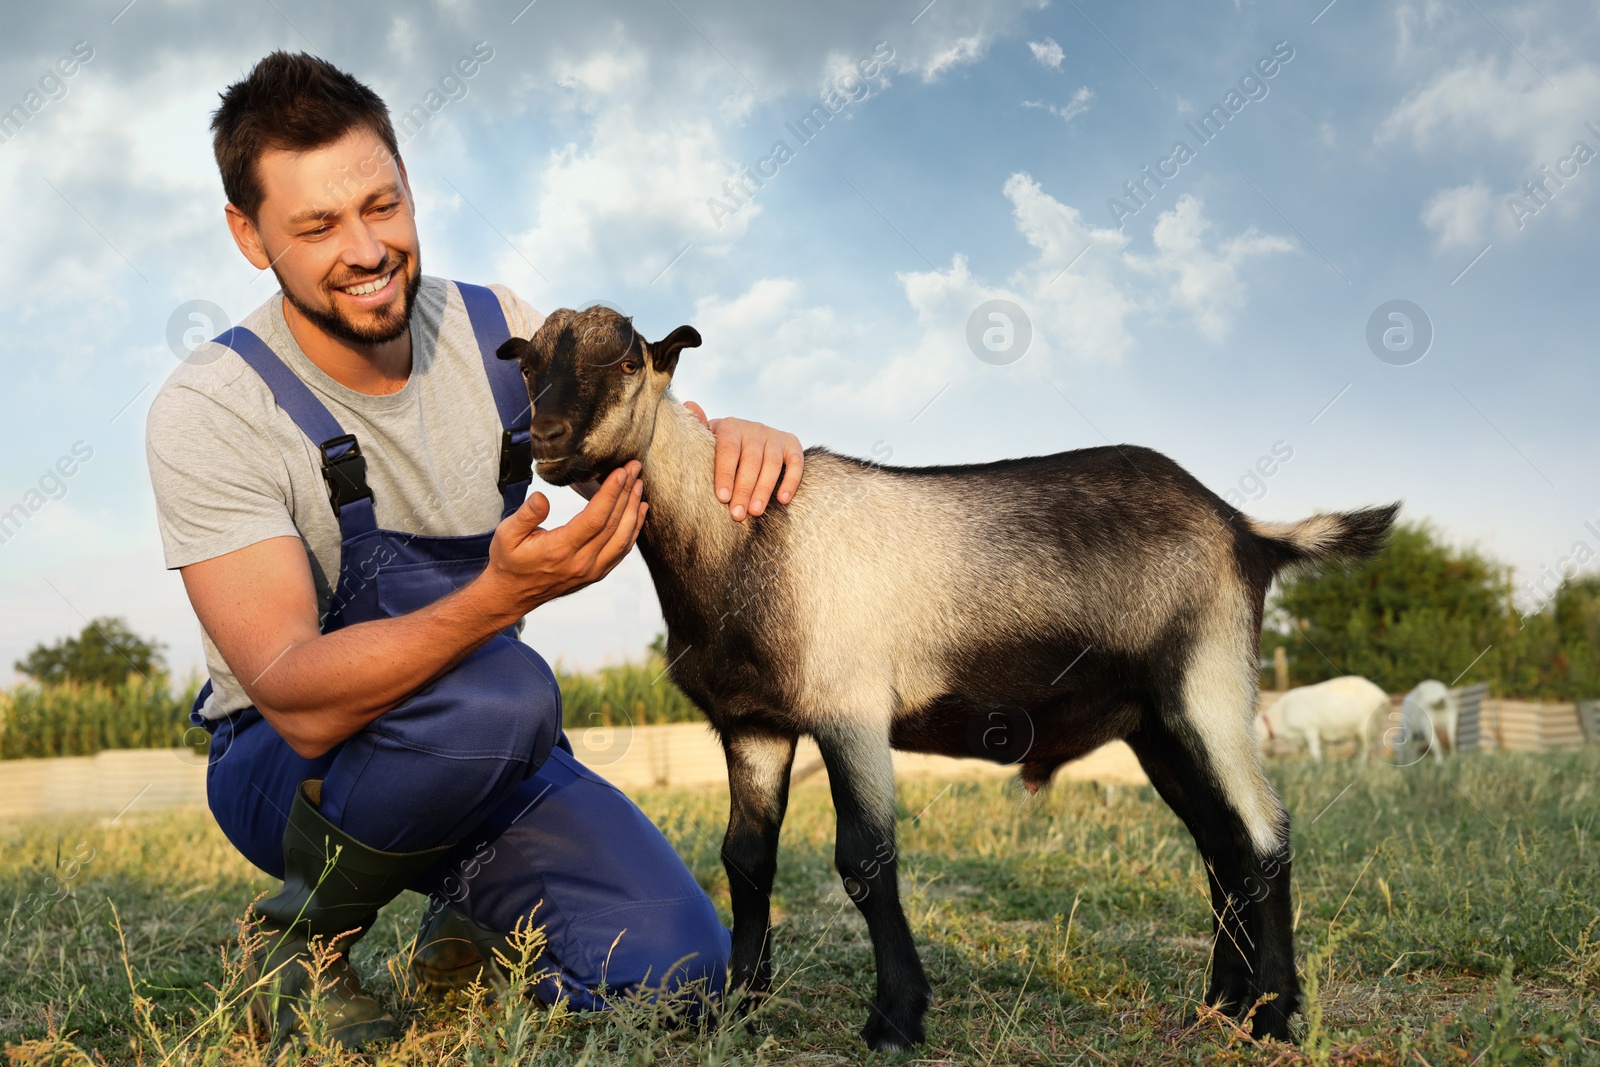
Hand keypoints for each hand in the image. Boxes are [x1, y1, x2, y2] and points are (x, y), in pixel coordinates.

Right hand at [479, 461, 646, 615]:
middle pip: (613, 525)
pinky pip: (621, 551)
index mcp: (560, 550)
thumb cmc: (509, 560)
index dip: (611, 493)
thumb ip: (526, 515)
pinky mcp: (596, 574)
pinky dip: (633, 529)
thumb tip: (542, 497)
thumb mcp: (507, 534)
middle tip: (634, 468)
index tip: (621, 471)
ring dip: (633, 510)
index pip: (594, 518)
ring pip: (623, 539)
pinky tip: (638, 511)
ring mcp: (592, 571)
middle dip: (626, 493)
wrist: (512, 595)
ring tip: (639, 485)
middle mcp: (581, 563)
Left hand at [683, 401, 803, 521]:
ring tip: (756, 512)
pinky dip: (791, 481)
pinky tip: (783, 500)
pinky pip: (796, 462)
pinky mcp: (792, 444)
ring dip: (764, 489)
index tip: (722, 498)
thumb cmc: (721, 446)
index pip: (729, 450)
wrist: (748, 438)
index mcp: (730, 426)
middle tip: (738, 513)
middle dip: (744, 488)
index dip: (726, 474)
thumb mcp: (707, 437)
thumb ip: (699, 425)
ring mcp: (774, 436)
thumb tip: (689, 404)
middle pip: (751, 460)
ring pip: (772, 463)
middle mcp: (754, 428)